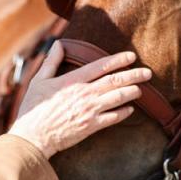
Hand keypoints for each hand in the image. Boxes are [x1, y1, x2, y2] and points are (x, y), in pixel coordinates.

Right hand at [8, 41, 151, 158]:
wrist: (33, 136)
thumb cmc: (33, 108)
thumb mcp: (39, 80)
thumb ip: (51, 61)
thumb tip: (60, 44)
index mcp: (71, 81)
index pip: (100, 66)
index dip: (118, 60)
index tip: (131, 56)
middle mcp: (84, 94)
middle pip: (114, 81)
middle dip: (133, 75)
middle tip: (147, 72)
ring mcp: (89, 111)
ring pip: (117, 98)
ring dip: (132, 92)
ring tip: (141, 88)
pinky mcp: (90, 126)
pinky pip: (113, 118)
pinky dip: (123, 113)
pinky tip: (130, 109)